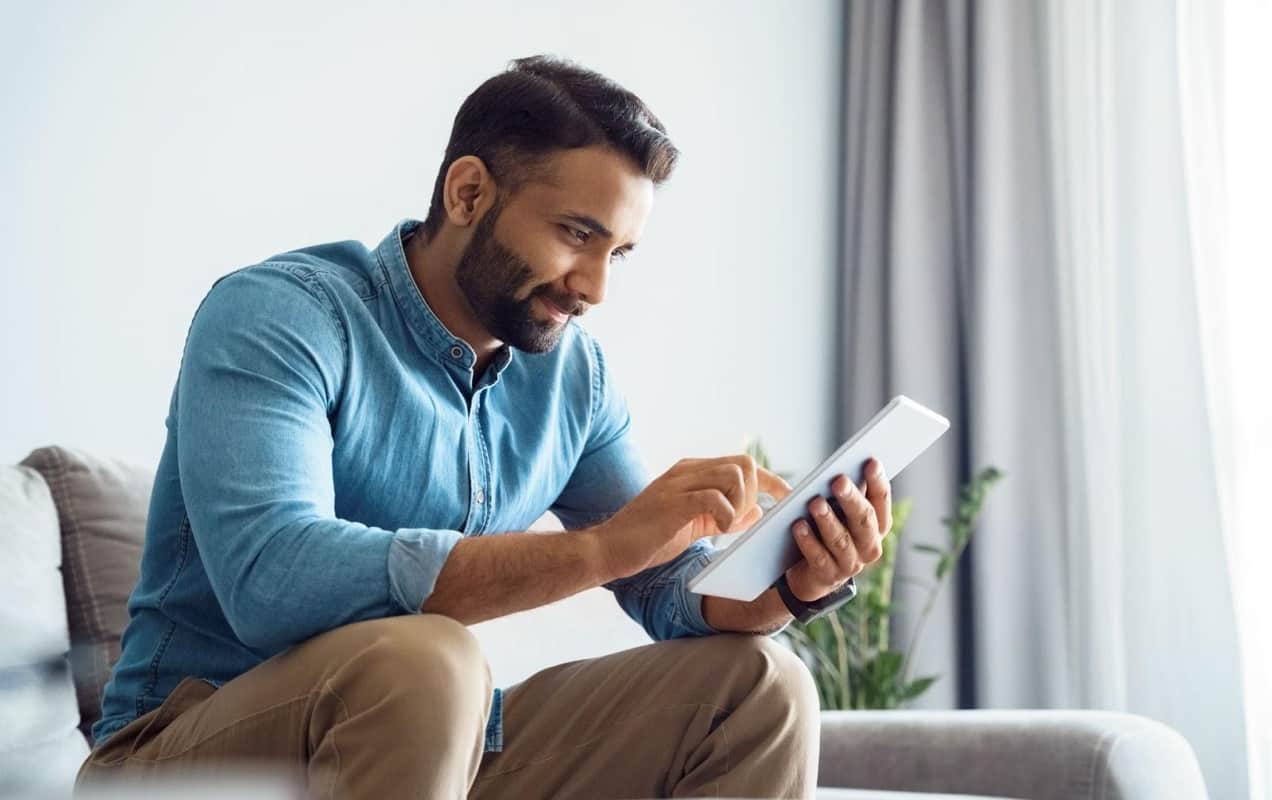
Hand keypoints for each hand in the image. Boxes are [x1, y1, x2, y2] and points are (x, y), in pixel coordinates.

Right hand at [593, 454, 790, 579]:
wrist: (609, 549)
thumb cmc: (649, 539)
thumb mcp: (695, 526)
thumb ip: (725, 516)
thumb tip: (759, 510)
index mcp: (693, 473)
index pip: (742, 464)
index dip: (771, 480)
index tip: (787, 498)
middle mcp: (687, 471)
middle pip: (744, 463)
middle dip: (756, 491)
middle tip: (743, 519)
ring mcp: (679, 483)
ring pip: (733, 475)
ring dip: (740, 503)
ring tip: (725, 525)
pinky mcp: (673, 502)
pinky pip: (714, 497)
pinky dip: (725, 515)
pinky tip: (717, 529)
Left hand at [784, 457, 891, 602]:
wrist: (813, 574)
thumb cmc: (830, 531)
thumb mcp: (841, 512)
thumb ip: (846, 494)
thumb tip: (842, 466)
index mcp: (878, 525)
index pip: (881, 500)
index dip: (878, 481)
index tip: (871, 461)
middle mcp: (870, 546)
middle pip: (864, 520)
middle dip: (851, 499)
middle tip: (838, 480)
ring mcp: (851, 564)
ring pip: (841, 540)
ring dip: (828, 520)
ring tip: (815, 502)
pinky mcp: (829, 576)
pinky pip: (819, 558)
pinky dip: (808, 541)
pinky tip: (798, 526)